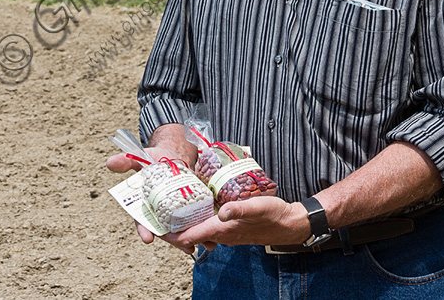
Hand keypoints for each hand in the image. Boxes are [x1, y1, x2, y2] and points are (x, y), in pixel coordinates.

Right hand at [106, 145, 195, 249]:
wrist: (173, 154)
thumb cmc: (153, 159)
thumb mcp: (140, 158)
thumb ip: (126, 161)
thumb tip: (109, 163)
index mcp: (144, 205)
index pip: (141, 221)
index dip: (144, 230)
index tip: (147, 239)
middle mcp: (159, 213)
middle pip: (166, 231)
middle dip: (174, 241)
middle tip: (185, 246)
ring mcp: (175, 213)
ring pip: (181, 231)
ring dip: (192, 239)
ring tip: (204, 245)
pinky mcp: (189, 210)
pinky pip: (194, 224)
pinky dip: (202, 232)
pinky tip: (213, 239)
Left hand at [163, 196, 309, 250]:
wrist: (289, 224)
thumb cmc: (274, 214)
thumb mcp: (257, 207)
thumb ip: (239, 209)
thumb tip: (221, 212)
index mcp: (222, 229)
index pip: (190, 236)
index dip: (171, 234)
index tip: (154, 227)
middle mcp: (221, 234)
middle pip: (190, 236)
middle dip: (172, 229)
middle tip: (155, 215)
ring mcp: (225, 233)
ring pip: (198, 232)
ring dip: (184, 225)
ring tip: (169, 210)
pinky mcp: (230, 228)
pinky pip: (207, 228)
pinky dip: (197, 221)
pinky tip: (195, 209)